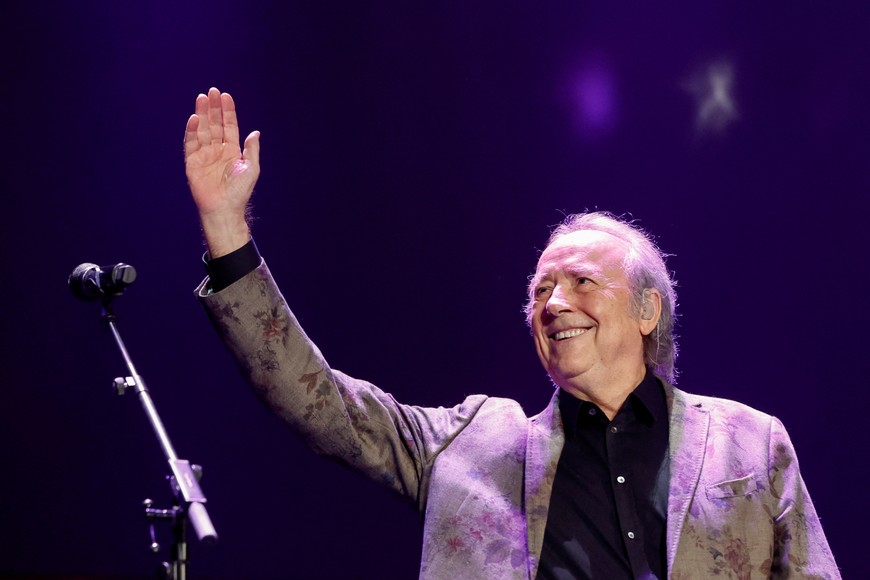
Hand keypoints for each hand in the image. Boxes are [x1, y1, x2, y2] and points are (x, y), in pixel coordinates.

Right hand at [184, 87, 260, 257]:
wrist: (224, 209)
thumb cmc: (240, 192)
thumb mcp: (251, 168)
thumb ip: (252, 150)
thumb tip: (255, 132)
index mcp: (232, 151)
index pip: (229, 126)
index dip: (227, 111)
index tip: (225, 96)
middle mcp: (217, 150)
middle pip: (214, 124)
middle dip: (213, 108)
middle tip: (212, 92)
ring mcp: (204, 155)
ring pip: (202, 130)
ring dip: (202, 114)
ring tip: (202, 99)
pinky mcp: (192, 162)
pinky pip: (191, 143)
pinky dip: (192, 131)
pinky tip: (195, 118)